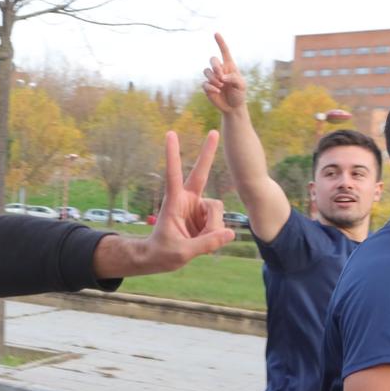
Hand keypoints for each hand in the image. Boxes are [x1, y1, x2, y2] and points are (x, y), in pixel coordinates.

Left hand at [142, 130, 233, 272]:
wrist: (159, 259)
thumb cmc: (162, 253)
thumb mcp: (182, 253)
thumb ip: (206, 243)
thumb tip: (230, 233)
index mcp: (174, 202)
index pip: (173, 174)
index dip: (173, 155)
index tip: (171, 133)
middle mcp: (186, 200)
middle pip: (201, 173)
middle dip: (208, 153)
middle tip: (214, 131)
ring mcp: (197, 207)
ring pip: (217, 209)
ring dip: (213, 228)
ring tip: (199, 242)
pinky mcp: (204, 216)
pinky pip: (219, 222)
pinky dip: (216, 234)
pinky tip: (204, 241)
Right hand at [202, 33, 247, 113]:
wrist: (233, 107)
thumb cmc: (239, 94)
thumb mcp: (241, 85)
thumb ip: (233, 78)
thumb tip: (222, 77)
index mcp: (229, 66)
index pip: (224, 51)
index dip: (220, 42)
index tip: (216, 33)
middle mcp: (219, 70)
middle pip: (212, 60)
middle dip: (215, 66)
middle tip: (221, 75)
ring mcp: (212, 78)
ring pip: (206, 71)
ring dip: (213, 78)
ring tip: (221, 86)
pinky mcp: (207, 87)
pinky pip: (204, 83)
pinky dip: (211, 87)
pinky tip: (217, 91)